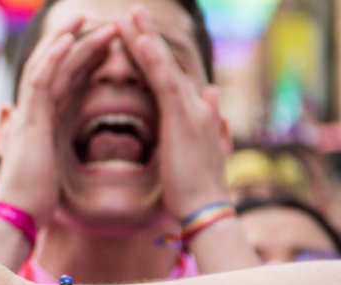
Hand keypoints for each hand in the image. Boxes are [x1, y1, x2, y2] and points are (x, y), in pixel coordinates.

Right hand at [0, 16, 118, 226]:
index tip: (108, 41)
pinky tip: (69, 40)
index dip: (84, 58)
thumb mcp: (49, 169)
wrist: (17, 219)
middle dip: (79, 41)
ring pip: (48, 66)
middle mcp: (34, 114)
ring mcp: (29, 116)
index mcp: (43, 123)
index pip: (65, 81)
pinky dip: (53, 58)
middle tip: (103, 21)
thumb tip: (41, 140)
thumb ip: (49, 148)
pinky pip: (40, 82)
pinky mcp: (29, 123)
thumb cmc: (34, 202)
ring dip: (69, 41)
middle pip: (57, 67)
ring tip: (90, 19)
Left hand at [118, 6, 231, 219]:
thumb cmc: (195, 189)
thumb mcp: (196, 149)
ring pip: (163, 64)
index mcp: (188, 112)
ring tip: (130, 14)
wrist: (206, 208)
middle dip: (147, 36)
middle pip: (164, 63)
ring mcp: (190, 107)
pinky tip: (138, 40)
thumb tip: (211, 94)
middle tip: (131, 11)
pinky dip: (152, 58)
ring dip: (146, 37)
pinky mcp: (181, 117)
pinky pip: (163, 81)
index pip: (165, 77)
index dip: (150, 56)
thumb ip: (202, 120)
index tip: (135, 36)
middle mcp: (193, 103)